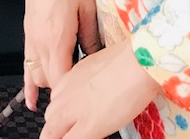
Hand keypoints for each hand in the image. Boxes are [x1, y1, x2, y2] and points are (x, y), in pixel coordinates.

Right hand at [23, 0, 100, 109]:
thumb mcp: (88, 7)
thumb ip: (92, 38)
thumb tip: (98, 58)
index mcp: (55, 39)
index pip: (62, 80)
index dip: (74, 90)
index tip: (88, 91)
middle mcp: (39, 42)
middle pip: (49, 80)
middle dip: (64, 88)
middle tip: (82, 88)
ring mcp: (31, 37)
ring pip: (37, 73)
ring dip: (50, 82)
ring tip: (64, 96)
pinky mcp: (29, 30)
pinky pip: (26, 63)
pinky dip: (29, 81)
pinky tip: (31, 97)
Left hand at [40, 40, 159, 138]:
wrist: (139, 62)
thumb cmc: (131, 60)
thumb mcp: (102, 66)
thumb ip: (91, 81)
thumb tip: (96, 91)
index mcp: (72, 77)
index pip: (56, 100)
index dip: (62, 112)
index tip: (70, 117)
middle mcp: (68, 93)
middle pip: (50, 116)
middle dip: (58, 126)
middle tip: (72, 130)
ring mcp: (75, 111)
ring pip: (51, 132)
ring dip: (60, 136)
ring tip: (74, 135)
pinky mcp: (88, 127)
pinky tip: (84, 138)